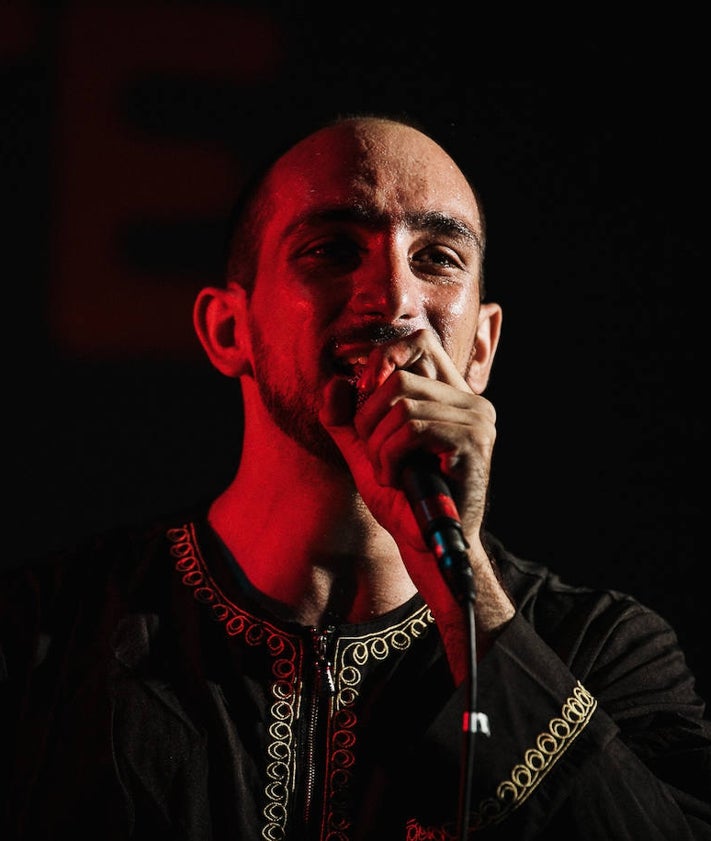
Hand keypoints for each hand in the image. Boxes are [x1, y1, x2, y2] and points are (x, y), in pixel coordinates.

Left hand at [320, 327, 495, 554]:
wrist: (425, 545)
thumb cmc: (401, 498)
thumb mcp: (364, 451)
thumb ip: (344, 418)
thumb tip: (335, 382)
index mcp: (448, 395)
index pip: (419, 343)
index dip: (384, 358)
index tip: (364, 394)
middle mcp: (469, 401)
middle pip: (399, 377)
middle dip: (369, 418)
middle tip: (375, 454)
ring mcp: (476, 420)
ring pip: (402, 405)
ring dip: (379, 445)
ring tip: (387, 473)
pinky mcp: (473, 442)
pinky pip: (412, 430)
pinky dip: (390, 456)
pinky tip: (396, 479)